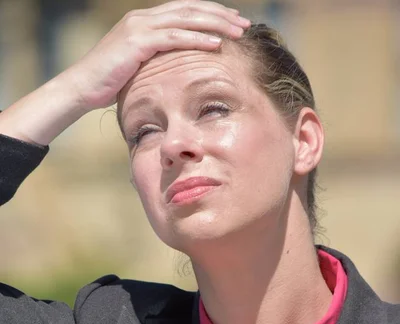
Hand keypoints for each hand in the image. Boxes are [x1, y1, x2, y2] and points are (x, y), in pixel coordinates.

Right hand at [65, 0, 249, 111]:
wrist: (83, 86)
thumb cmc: (110, 81)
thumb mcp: (137, 65)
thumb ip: (155, 58)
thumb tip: (175, 69)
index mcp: (146, 20)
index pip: (185, 10)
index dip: (211, 13)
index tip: (233, 20)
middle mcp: (144, 17)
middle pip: (190, 9)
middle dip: (219, 15)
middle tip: (243, 23)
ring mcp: (140, 26)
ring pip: (186, 19)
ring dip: (215, 24)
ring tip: (237, 32)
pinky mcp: (137, 41)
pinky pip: (174, 37)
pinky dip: (197, 39)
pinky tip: (216, 43)